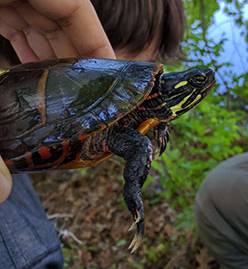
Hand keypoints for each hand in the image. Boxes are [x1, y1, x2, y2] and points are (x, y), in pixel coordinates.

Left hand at [0, 0, 114, 202]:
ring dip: (51, 56)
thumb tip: (3, 193)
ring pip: (36, 19)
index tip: (110, 76)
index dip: (97, 40)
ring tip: (63, 92)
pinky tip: (25, 76)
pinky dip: (24, 48)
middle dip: (76, 56)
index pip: (72, 4)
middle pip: (58, 15)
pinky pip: (13, 19)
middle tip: (87, 94)